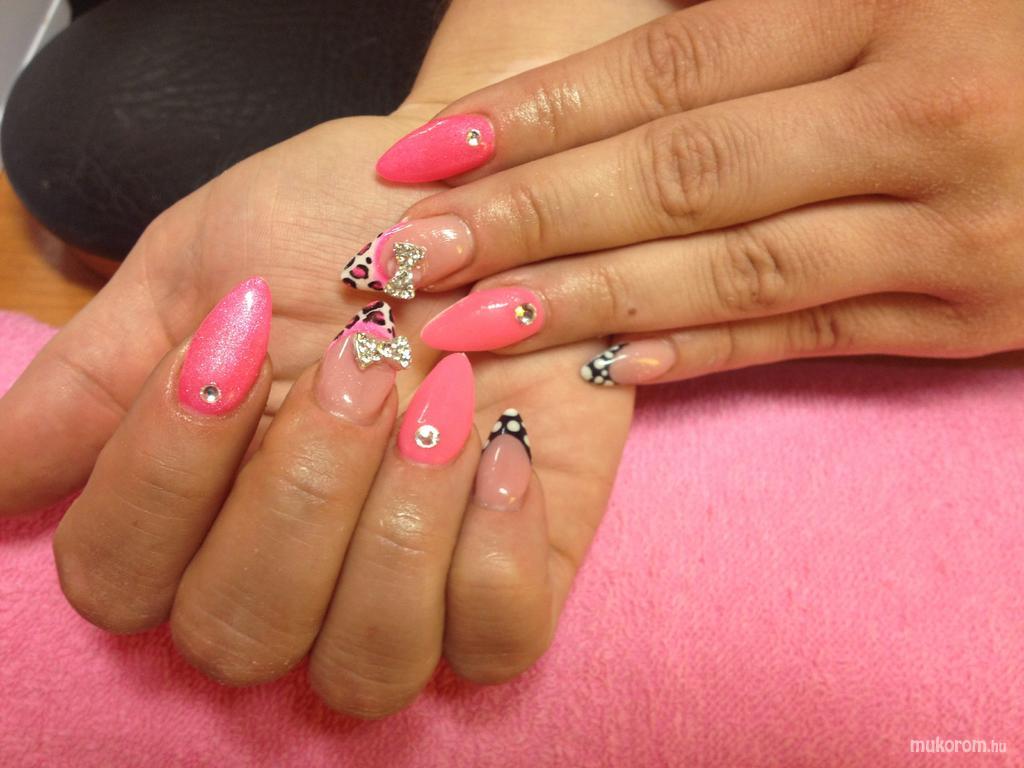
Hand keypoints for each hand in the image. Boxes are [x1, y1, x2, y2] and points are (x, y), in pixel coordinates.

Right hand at [0, 0, 665, 713]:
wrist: (490, 200)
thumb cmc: (341, 227)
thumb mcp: (201, 265)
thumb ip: (94, 378)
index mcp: (195, 510)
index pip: (119, 578)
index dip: (160, 475)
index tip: (231, 346)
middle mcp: (289, 576)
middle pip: (238, 636)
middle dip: (297, 495)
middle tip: (359, 365)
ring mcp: (405, 593)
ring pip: (364, 666)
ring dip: (395, 530)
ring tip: (438, 401)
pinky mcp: (513, 583)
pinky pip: (495, 646)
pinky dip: (493, 559)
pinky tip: (503, 456)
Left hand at [349, 0, 1023, 384]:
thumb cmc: (1004, 23)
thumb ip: (768, 9)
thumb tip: (615, 65)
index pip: (670, 67)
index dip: (539, 112)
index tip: (427, 155)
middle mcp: (917, 111)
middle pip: (680, 174)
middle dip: (529, 216)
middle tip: (412, 254)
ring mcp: (951, 224)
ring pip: (731, 269)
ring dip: (586, 298)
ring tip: (470, 320)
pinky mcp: (970, 311)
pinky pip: (808, 334)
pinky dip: (698, 349)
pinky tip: (600, 361)